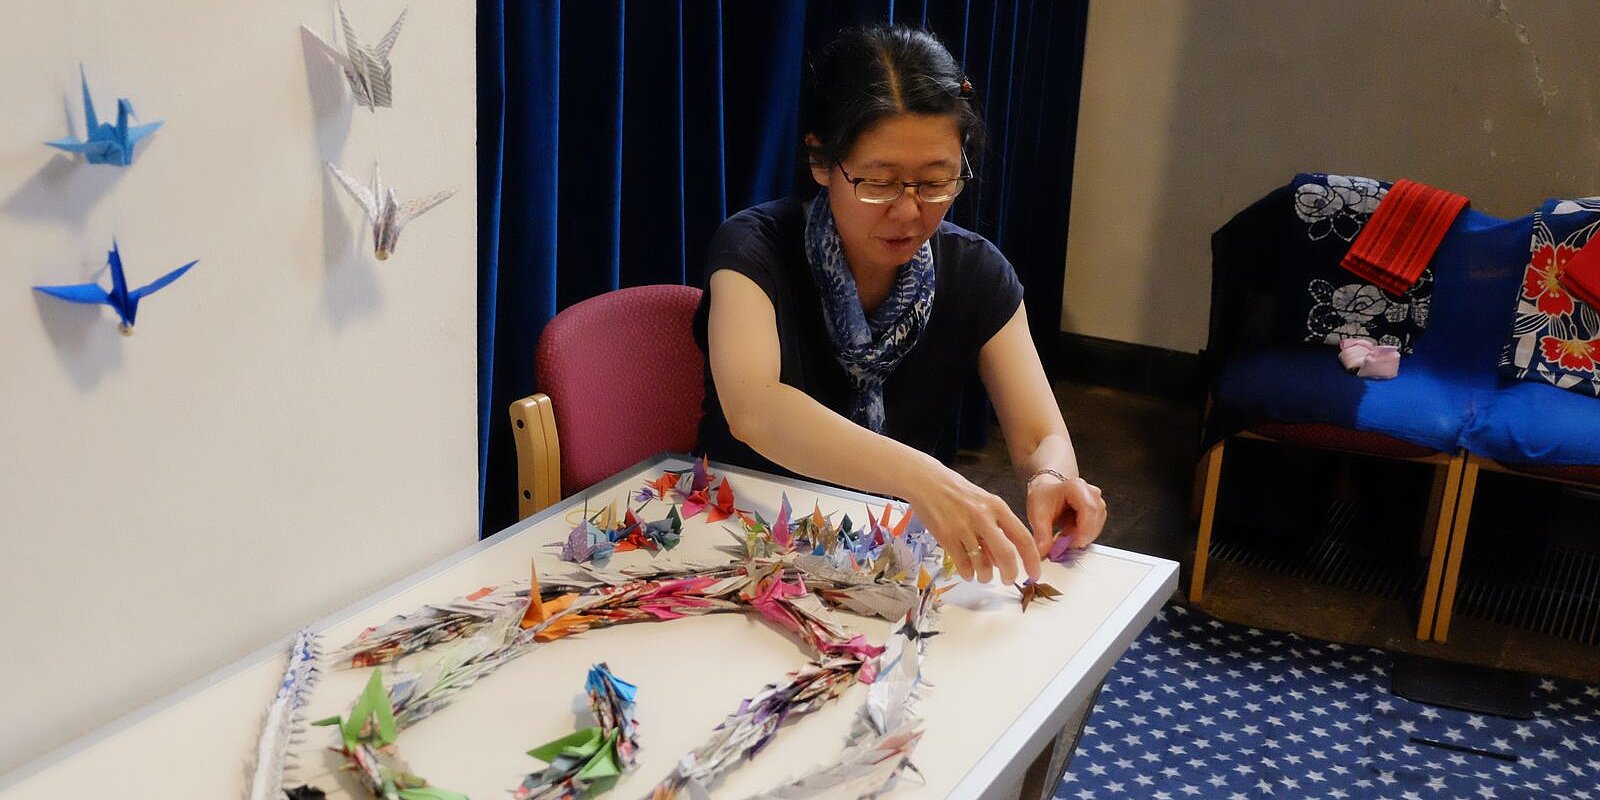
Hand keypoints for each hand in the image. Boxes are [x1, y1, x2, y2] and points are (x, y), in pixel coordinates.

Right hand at [901, 462, 1041, 584]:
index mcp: (997, 507)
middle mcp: (983, 517)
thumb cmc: (958, 493)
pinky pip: (962, 564)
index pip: (1023, 537)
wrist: (927, 482)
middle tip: (1009, 580)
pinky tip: (968, 572)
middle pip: (1006, 554)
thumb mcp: (983, 503)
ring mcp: (963, 527)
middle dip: (1010, 574)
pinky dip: (968, 573)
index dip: (1032, 560)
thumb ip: (996, 528)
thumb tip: (1003, 561)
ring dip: (985, 576)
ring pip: (982, 564)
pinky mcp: (945, 536)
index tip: (1035, 574)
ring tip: (983, 576)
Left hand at [1025, 474, 1106, 555]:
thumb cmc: (1043, 497)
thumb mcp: (1037, 515)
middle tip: (1063, 544)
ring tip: (1063, 535)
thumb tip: (1042, 553)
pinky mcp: (1098, 511)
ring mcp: (1097, 501)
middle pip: (1095, 519)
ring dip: (1081, 536)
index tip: (1071, 544)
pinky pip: (1095, 528)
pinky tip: (1069, 533)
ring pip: (1096, 526)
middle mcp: (1090, 492)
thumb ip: (1042, 535)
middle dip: (1080, 536)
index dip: (1083, 530)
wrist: (1046, 491)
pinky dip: (1083, 535)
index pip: (1088, 509)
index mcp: (1076, 487)